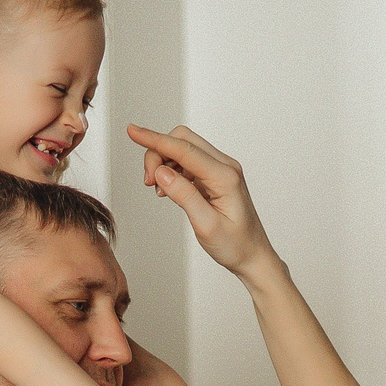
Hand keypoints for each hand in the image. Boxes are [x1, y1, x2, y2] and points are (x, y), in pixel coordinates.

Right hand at [130, 125, 274, 277]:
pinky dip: (172, 170)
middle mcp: (225, 166)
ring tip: (158, 190)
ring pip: (183, 149)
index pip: (184, 149)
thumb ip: (184, 196)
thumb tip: (161, 172)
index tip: (132, 131)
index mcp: (225, 177)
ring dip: (163, 162)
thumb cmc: (235, 245)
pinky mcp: (214, 176)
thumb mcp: (207, 226)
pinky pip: (187, 161)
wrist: (252, 255)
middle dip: (158, 153)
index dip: (155, 140)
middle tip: (148, 182)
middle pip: (182, 140)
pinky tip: (168, 189)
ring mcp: (221, 169)